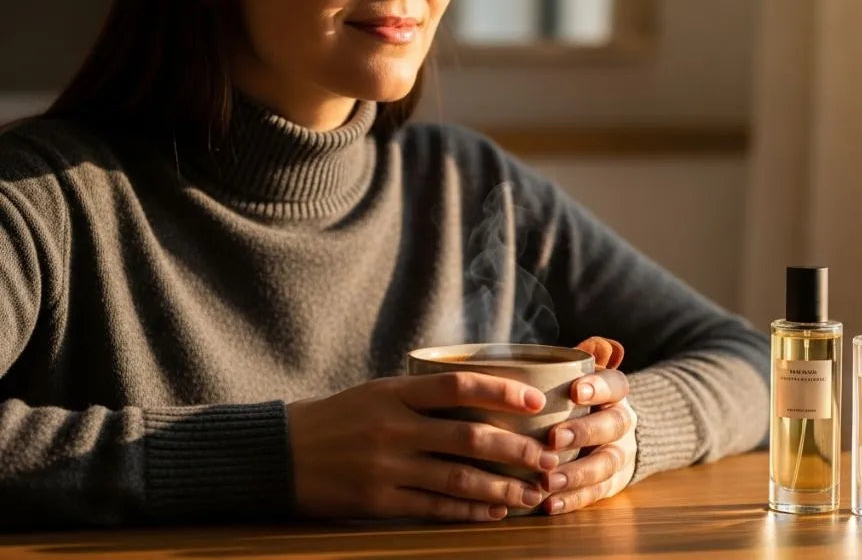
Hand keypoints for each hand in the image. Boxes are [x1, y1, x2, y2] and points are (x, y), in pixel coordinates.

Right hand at [286, 373, 558, 521]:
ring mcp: (386, 467)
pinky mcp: (378, 501)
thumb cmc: (335, 419)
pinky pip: (434, 508)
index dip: (501, 391)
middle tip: (549, 458)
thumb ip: (420, 396)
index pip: (458, 385)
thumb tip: (480, 395)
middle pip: (469, 436)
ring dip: (501, 488)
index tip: (535, 400)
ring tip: (532, 493)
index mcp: (394, 393)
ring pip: (458, 478)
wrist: (277, 454)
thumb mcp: (375, 393)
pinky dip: (469, 511)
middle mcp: (393, 428)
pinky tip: (495, 512)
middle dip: (517, 449)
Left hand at [539, 338, 637, 514]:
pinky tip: (549, 504)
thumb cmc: (578, 401)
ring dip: (576, 473)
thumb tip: (603, 344)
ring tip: (547, 480)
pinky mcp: (613, 483)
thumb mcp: (581, 376)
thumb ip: (583, 359)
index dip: (599, 387)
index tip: (576, 390)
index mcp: (615, 392)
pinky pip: (597, 494)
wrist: (610, 434)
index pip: (617, 384)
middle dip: (583, 432)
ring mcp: (620, 454)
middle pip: (612, 425)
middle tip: (553, 438)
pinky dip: (573, 500)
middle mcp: (622, 422)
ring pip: (606, 464)